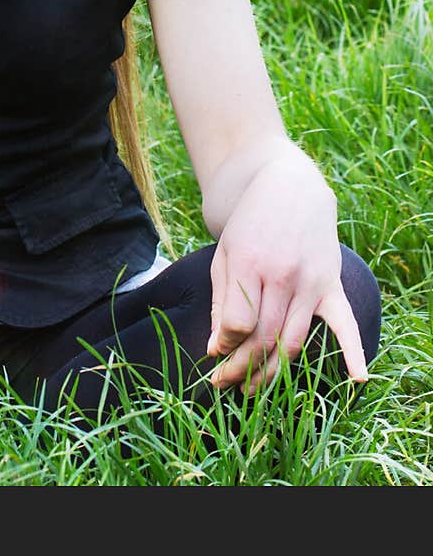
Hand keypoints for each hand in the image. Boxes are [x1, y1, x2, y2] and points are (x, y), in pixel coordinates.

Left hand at [205, 153, 367, 394]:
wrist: (289, 187)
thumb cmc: (250, 223)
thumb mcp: (225, 254)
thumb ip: (222, 301)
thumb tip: (216, 348)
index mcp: (250, 262)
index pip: (240, 323)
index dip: (225, 345)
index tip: (216, 353)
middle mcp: (283, 274)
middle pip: (266, 337)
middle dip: (242, 368)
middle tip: (226, 385)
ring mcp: (311, 281)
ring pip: (294, 340)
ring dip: (273, 372)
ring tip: (252, 388)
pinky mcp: (330, 284)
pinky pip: (345, 322)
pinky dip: (354, 351)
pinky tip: (357, 378)